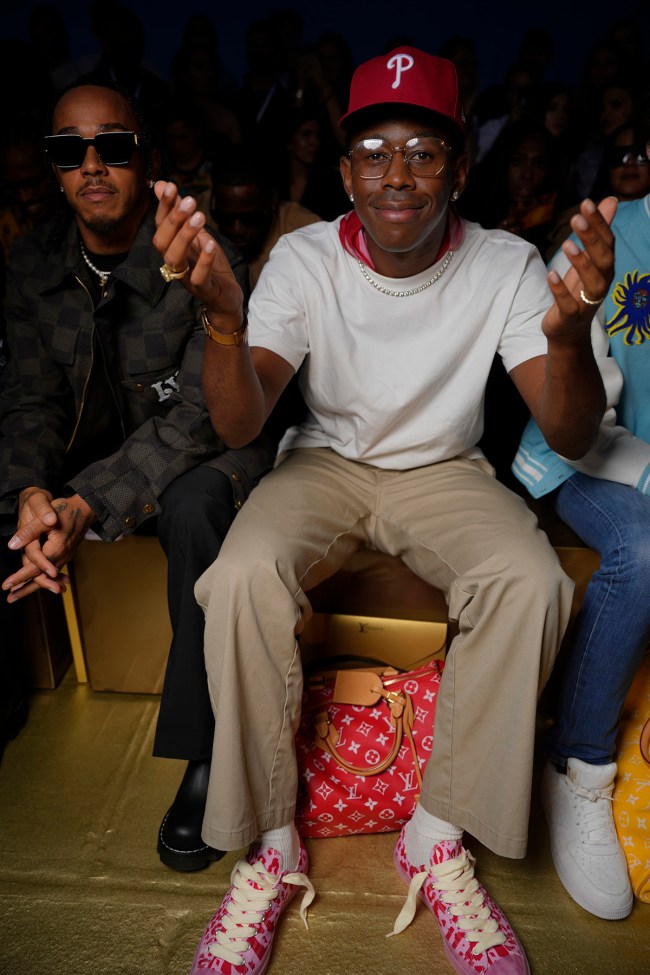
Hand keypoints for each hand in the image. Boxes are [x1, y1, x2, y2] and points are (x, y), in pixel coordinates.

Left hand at [2, 490, 94, 601]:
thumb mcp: (45, 517)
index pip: (36, 567)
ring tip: (17, 594)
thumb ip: (29, 532)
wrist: (86, 508)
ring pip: (48, 576)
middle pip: (42, 577)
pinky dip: (45, 579)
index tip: (6, 585)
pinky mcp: (66, 554)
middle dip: (25, 589)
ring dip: (33, 586)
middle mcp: (62, 556)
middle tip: (10, 599)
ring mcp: (65, 556)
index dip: (20, 577)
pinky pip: (54, 571)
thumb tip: (12, 545)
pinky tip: (38, 585)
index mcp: (56, 548)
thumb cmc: (65, 510)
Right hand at [152, 181, 243, 329]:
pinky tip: (210, 243)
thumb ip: (181, 213)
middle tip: (190, 201)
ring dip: (185, 236)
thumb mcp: (198, 235)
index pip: (160, 225)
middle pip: (161, 242)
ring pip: (175, 258)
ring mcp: (186, 277)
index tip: (172, 186)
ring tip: (199, 217)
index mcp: (171, 248)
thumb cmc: (210, 265)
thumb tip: (162, 185)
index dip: (164, 206)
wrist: (226, 297)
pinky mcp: (203, 290)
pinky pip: (198, 277)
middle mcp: (174, 263)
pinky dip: (203, 260)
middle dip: (174, 219)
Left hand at [542, 197, 616, 345]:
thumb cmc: (578, 291)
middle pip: (603, 259)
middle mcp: (602, 282)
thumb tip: (610, 200)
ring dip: (580, 262)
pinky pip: (568, 303)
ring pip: (592, 281)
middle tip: (577, 219)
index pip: (607, 242)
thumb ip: (597, 232)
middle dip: (591, 238)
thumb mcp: (587, 260)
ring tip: (566, 244)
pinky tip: (550, 274)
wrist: (569, 331)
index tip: (586, 203)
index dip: (599, 223)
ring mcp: (588, 301)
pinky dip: (560, 289)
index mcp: (605, 267)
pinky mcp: (571, 316)